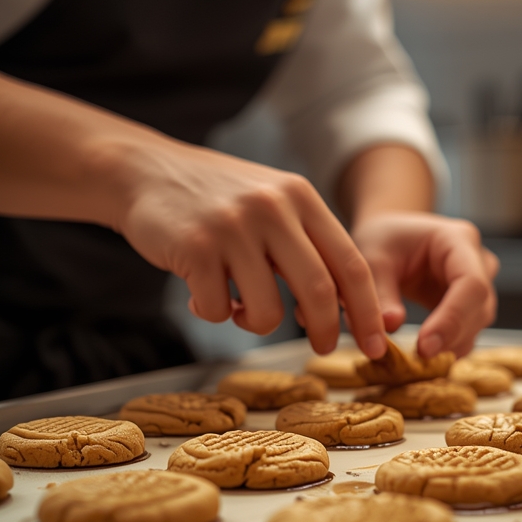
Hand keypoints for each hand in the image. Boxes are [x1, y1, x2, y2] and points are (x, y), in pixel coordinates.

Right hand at [117, 143, 387, 357]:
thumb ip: (306, 243)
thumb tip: (343, 307)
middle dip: (325, 332)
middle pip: (318, 291)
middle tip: (322, 349)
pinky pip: (217, 310)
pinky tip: (199, 291)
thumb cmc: (216, 199)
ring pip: (267, 311)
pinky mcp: (195, 247)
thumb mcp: (271, 202)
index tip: (377, 345)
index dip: (367, 310)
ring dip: (254, 323)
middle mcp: (272, 207)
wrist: (143, 171)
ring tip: (237, 306)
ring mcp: (233, 227)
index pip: (351, 262)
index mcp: (301, 197)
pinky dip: (211, 312)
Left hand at [350, 211, 498, 357]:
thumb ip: (380, 293)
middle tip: (418, 361)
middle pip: (479, 307)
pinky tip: (426, 358)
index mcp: (458, 240)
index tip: (425, 346)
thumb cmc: (383, 239)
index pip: (471, 283)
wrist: (391, 235)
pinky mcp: (470, 303)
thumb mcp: (372, 259)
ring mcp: (479, 283)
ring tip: (418, 362)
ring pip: (477, 323)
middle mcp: (478, 261)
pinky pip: (467, 330)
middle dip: (451, 337)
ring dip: (451, 345)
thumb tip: (391, 326)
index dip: (452, 318)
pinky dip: (448, 346)